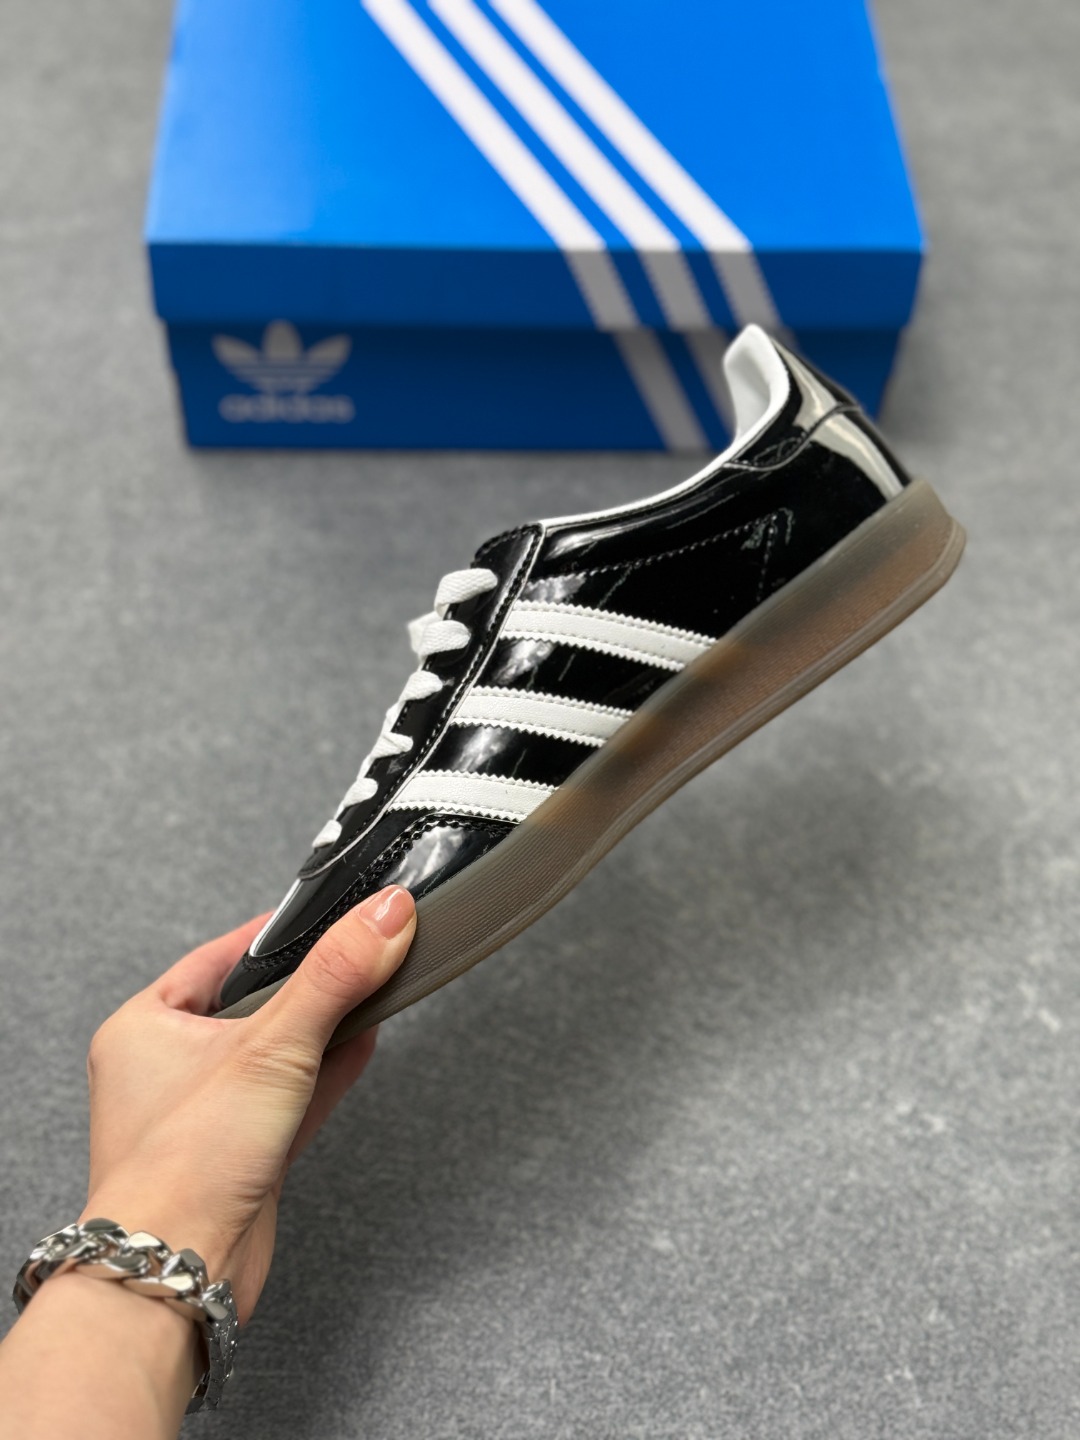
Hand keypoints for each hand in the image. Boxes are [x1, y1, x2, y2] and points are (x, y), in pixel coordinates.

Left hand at [78, 885, 415, 1322]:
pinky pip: (293, 1095)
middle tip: (358, 950)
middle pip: (254, 1004)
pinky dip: (329, 1070)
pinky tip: (365, 1043)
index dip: (276, 936)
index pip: (219, 957)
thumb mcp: (271, 1045)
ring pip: (278, 1051)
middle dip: (309, 982)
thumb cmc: (185, 1165)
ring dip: (326, 1026)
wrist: (181, 1274)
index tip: (326, 914)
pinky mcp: (243, 1155)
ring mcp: (207, 1114)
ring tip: (373, 988)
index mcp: (144, 1027)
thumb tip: (384, 913)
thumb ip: (334, 976)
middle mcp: (168, 1068)